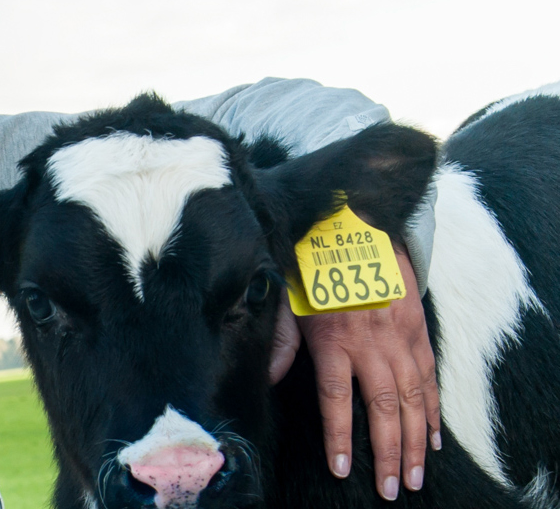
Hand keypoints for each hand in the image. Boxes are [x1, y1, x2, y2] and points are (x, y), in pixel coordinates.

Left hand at [269, 243, 438, 499]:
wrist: (359, 220)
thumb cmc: (313, 260)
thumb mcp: (286, 295)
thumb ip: (280, 339)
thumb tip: (268, 377)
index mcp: (335, 336)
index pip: (337, 398)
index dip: (341, 436)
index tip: (343, 468)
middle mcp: (372, 341)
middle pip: (383, 407)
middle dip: (389, 452)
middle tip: (391, 488)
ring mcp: (401, 336)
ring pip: (413, 398)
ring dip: (416, 440)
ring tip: (415, 476)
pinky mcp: (419, 328)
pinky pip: (429, 376)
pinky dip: (433, 409)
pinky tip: (433, 436)